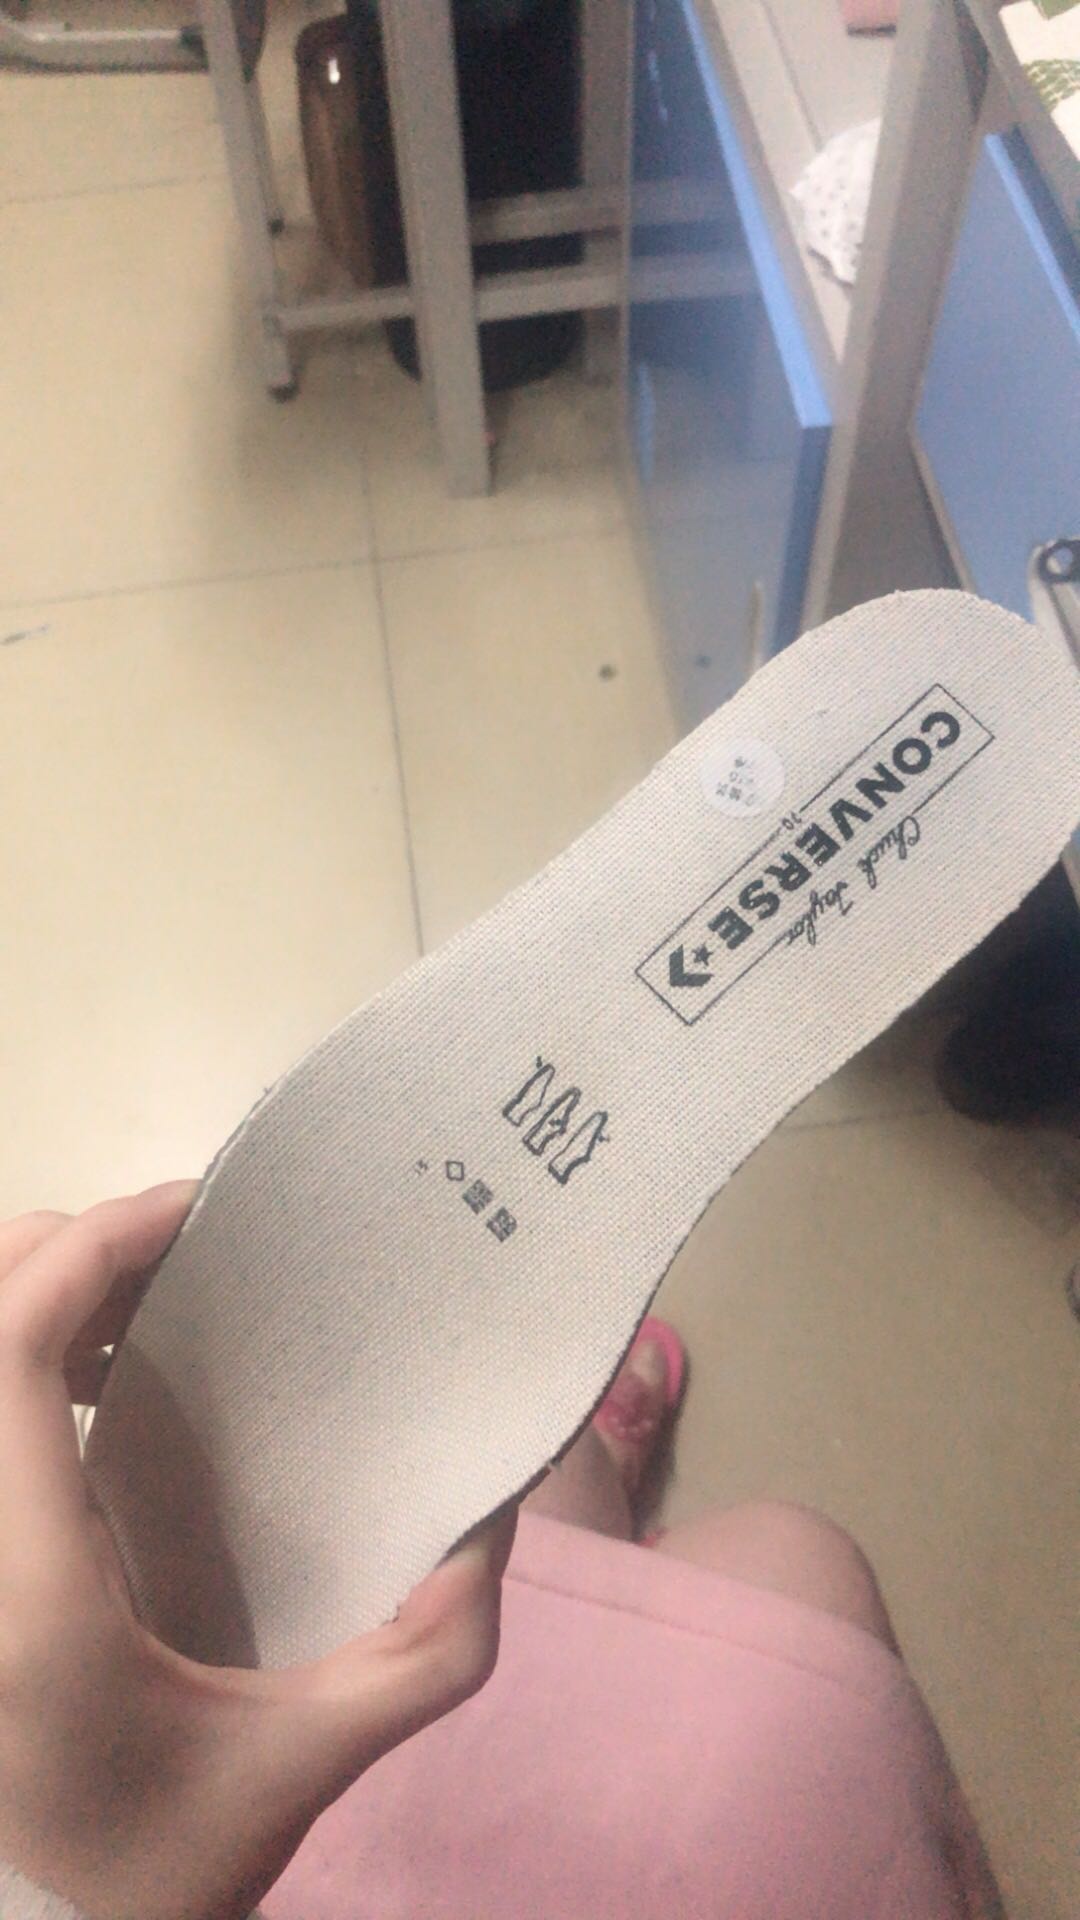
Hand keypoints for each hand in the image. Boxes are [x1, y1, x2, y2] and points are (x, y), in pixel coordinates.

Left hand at [0, 1185, 515, 1919]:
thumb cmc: (166, 1852)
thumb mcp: (309, 1760)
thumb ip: (426, 1650)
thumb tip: (491, 1518)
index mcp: (33, 1579)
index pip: (8, 1351)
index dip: (88, 1250)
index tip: (190, 1211)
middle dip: (69, 1247)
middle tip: (185, 1241)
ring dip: (46, 1293)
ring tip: (153, 1293)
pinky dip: (29, 1349)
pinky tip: (104, 1372)